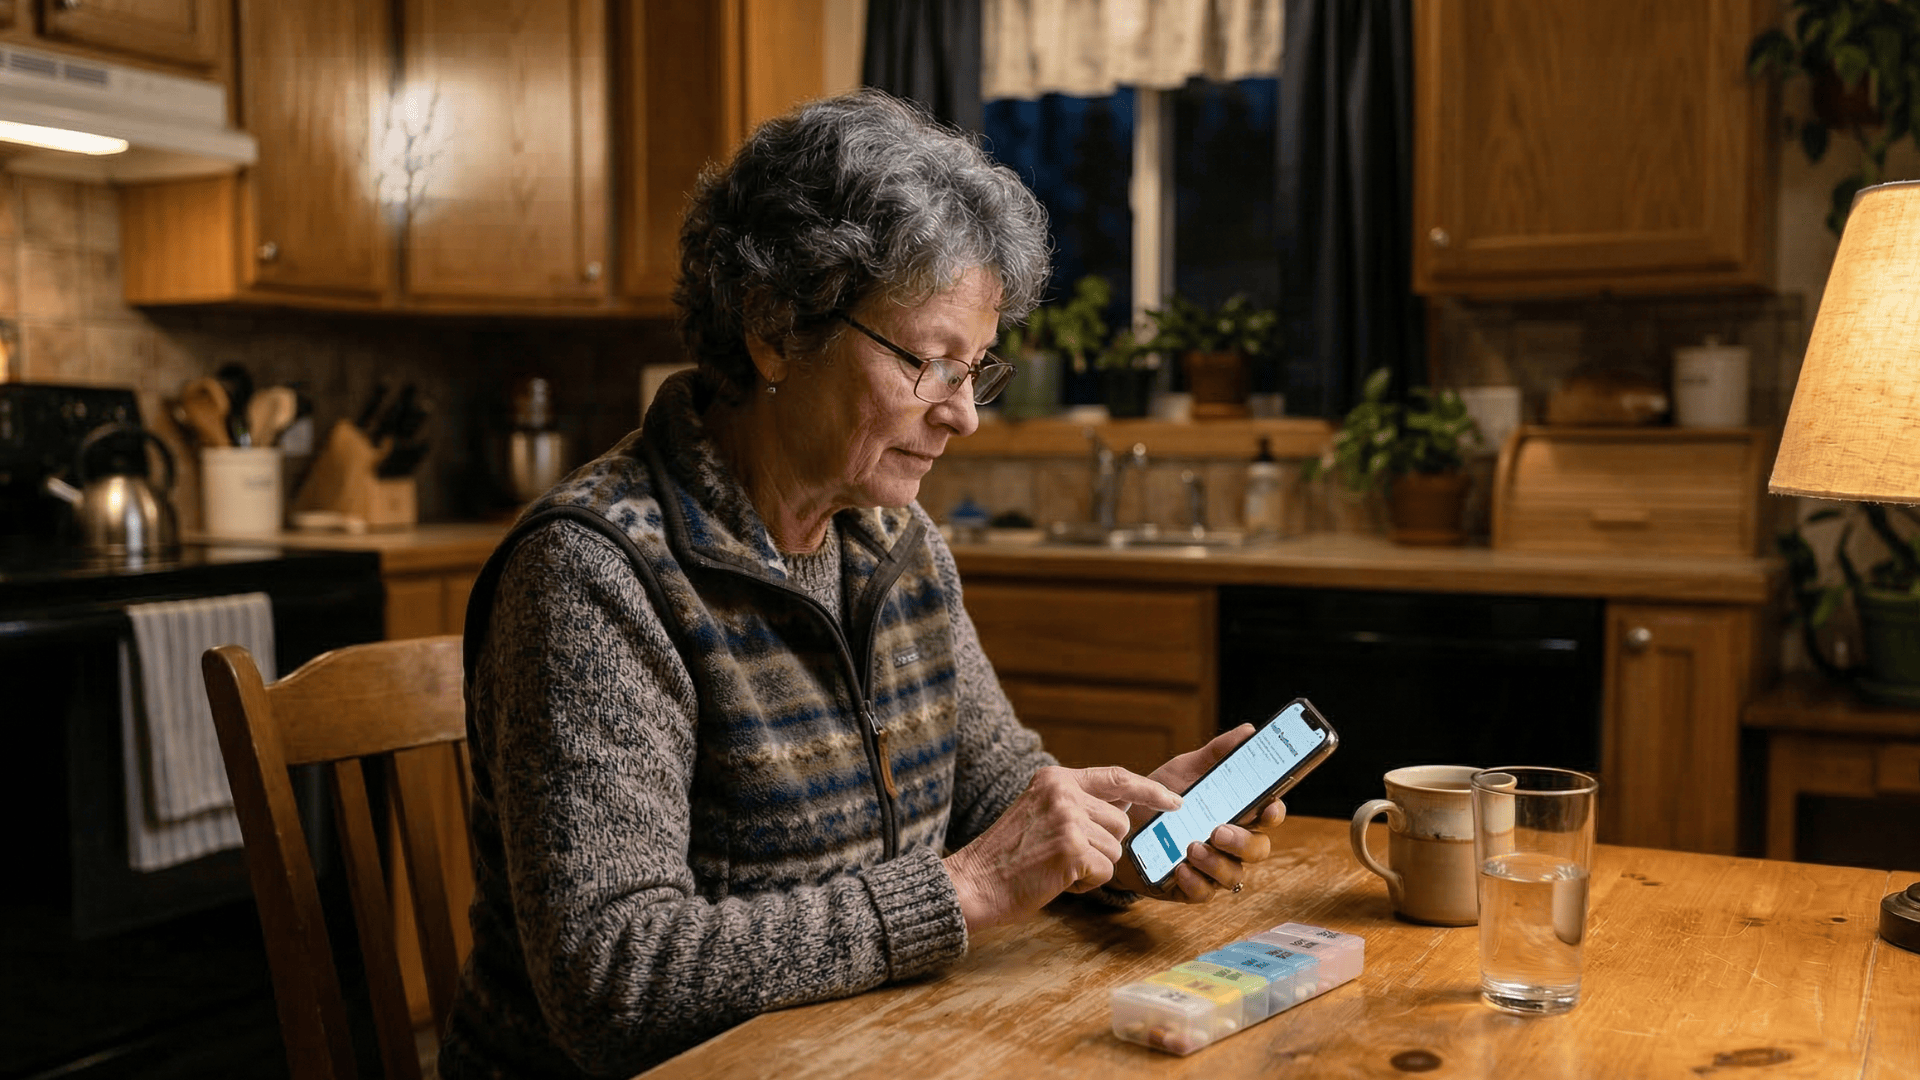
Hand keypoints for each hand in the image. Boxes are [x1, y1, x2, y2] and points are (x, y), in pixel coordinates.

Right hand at [944, 765, 1180, 930]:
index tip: (1173, 801)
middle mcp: (1063, 792)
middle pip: (1120, 822)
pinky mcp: (1072, 849)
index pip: (1116, 777)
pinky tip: (1058, 880)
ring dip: (1093, 866)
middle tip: (1067, 857)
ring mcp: (1068, 819)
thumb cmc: (1008, 856)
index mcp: (1055, 778)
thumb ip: (1080, 804)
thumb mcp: (1042, 812)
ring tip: (1056, 867)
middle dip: (1104, 846)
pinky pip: (1105, 871)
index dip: (1149, 790)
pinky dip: (1086, 883)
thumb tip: (1127, 803)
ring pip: (1115, 849)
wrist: (975, 882)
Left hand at [1109, 724, 1287, 902]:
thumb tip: (1247, 730)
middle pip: (1258, 850)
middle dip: (1243, 842)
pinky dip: (1195, 882)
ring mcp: (1213, 868)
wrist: (1121, 825)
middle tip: (1218, 830)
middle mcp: (1231, 844)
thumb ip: (1216, 753)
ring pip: (1234, 875)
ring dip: (1216, 863)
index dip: (1274, 813)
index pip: (1268, 816)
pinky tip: (1180, 868)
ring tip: (1192, 847)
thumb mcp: (1185, 769)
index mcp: (1237, 813)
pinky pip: (1204, 893)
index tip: (1268, 807)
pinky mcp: (1190, 887)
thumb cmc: (1160, 799)